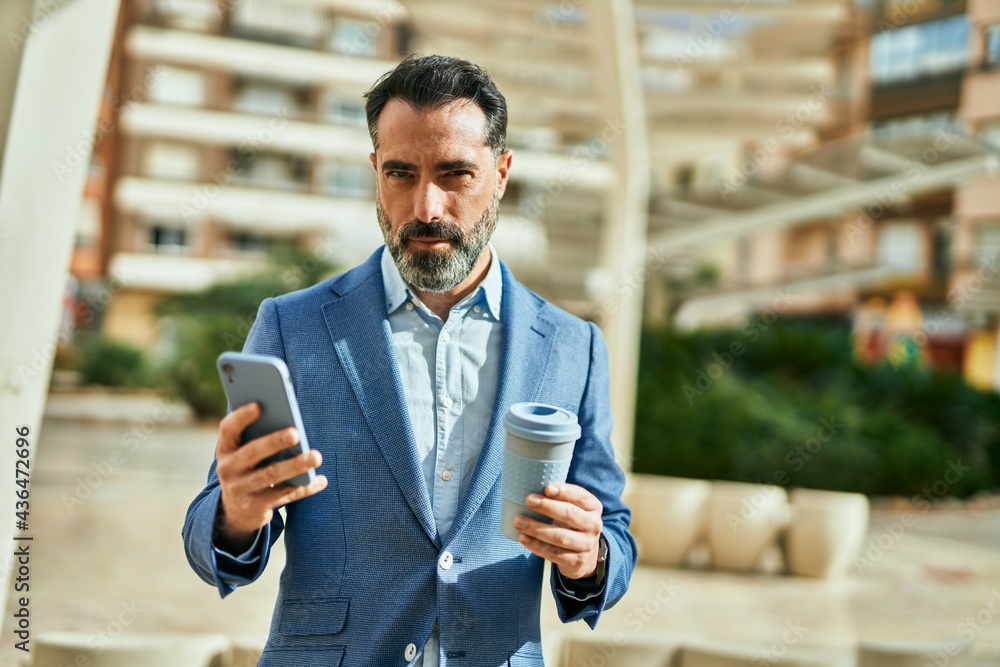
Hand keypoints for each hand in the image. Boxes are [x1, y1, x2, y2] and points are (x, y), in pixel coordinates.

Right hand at [214, 402, 326, 551]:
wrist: (237, 509)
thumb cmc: (249, 466)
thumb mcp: (244, 451)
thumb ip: (259, 434)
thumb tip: (289, 416)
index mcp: (226, 448)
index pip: (228, 429)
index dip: (241, 417)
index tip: (259, 405)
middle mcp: (228, 468)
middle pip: (252, 452)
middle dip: (274, 441)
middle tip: (296, 433)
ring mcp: (241, 489)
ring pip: (270, 476)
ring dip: (295, 466)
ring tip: (316, 457)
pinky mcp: (256, 506)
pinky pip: (284, 495)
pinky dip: (304, 487)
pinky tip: (321, 480)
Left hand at [514, 483, 602, 579]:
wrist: (585, 556)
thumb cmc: (572, 525)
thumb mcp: (574, 509)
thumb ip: (559, 499)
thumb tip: (530, 488)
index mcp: (593, 507)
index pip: (580, 496)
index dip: (564, 491)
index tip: (547, 488)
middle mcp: (594, 525)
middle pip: (570, 514)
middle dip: (548, 507)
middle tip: (529, 500)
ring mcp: (587, 545)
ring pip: (560, 536)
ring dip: (537, 528)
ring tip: (518, 521)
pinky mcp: (577, 562)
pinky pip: (554, 553)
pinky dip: (536, 546)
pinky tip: (523, 538)